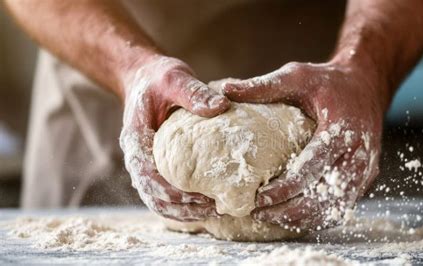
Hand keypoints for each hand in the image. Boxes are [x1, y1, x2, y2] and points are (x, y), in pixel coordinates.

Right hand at [120, 55, 229, 220]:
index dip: (176, 193)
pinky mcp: (158, 167)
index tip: (205, 197)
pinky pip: (167, 195)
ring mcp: (146, 166)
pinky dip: (185, 206)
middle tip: (219, 210)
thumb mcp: (173, 78)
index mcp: (136, 141)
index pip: (150, 178)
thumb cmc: (157, 78)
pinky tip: (209, 206)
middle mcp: (138, 159)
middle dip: (185, 210)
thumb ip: (193, 92)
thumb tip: (222, 106)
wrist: (144, 79)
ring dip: (186, 213)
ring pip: (160, 203)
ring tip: (218, 212)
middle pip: (155, 199)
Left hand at [224, 61, 384, 230]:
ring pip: (333, 208)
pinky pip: (341, 206)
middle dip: (289, 210)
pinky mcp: (363, 179)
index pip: (313, 168)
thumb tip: (225, 90)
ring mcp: (364, 171)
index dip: (286, 188)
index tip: (259, 198)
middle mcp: (357, 156)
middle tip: (258, 214)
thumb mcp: (298, 76)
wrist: (366, 86)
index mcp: (342, 130)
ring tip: (270, 218)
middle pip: (324, 196)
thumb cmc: (329, 82)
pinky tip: (292, 216)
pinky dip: (316, 216)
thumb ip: (264, 86)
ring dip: (301, 218)